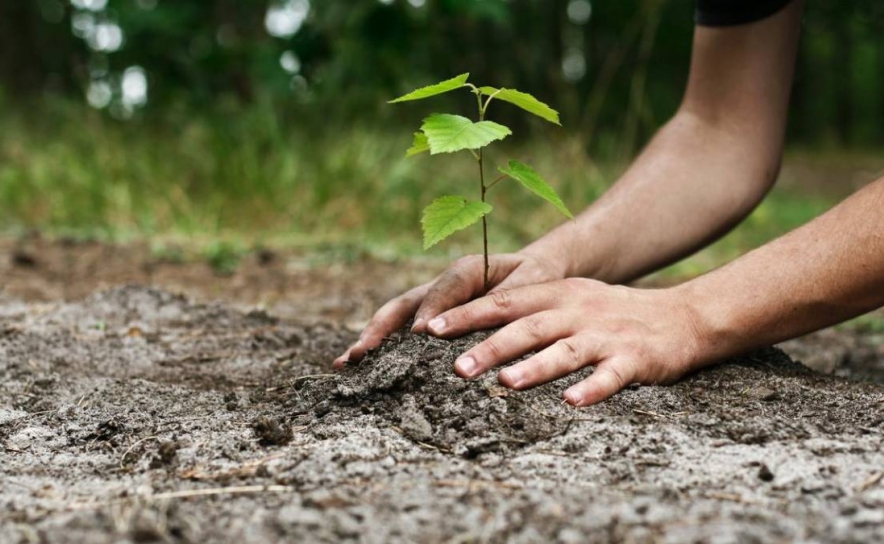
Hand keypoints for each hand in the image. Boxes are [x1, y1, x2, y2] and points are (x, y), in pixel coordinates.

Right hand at [333, 251, 565, 367]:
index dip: (431, 310)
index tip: (420, 335)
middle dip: (380, 329)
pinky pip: (403, 331)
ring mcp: (432, 302)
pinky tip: (361, 368)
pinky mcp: (431, 317)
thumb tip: (482, 319)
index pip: (444, 289)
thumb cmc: (536, 278)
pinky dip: (382, 347)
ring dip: (371, 339)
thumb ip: (507, 298)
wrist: (536, 272)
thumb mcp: (531, 284)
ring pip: (396, 318)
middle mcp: (442, 285)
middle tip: (360, 353)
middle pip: (404, 304)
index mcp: (467, 270)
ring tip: (346, 363)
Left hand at [424, 278, 704, 405]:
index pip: (504, 301)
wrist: (682, 317)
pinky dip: (591, 389)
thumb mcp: (570, 300)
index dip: (467, 314)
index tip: (431, 328)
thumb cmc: (612, 313)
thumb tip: (472, 328)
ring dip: (535, 367)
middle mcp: (577, 311)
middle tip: (456, 367)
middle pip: (528, 327)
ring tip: (506, 384)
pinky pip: (610, 376)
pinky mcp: (635, 359)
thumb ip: (528, 310)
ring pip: (565, 351)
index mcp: (558, 295)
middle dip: (491, 346)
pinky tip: (572, 403)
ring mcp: (606, 335)